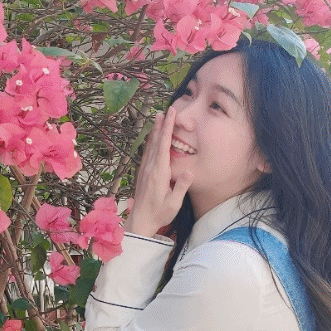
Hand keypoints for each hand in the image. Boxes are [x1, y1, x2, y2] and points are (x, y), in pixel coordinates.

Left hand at [124, 107, 192, 236]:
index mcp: (159, 173)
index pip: (164, 146)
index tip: (170, 115)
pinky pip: (147, 153)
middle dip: (161, 125)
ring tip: (158, 117)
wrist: (140, 220)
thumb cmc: (159, 213)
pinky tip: (152, 138)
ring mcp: (145, 170)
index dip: (167, 129)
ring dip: (155, 131)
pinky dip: (151, 142)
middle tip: (165, 110)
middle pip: (156, 142)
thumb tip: (190, 171)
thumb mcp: (174, 203)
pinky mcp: (143, 173)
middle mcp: (150, 168)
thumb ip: (181, 186)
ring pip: (150, 146)